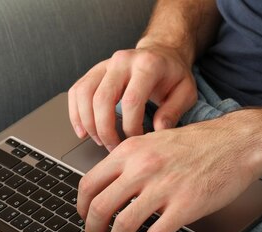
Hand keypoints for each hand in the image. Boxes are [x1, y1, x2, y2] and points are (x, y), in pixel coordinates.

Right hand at [67, 43, 196, 151]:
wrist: (161, 53)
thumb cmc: (173, 75)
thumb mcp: (185, 92)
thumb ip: (173, 112)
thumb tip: (157, 131)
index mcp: (147, 65)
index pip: (131, 100)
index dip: (130, 127)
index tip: (136, 140)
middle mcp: (122, 61)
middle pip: (102, 99)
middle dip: (105, 129)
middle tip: (113, 147)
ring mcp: (105, 64)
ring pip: (84, 94)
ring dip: (88, 123)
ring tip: (98, 140)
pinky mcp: (94, 71)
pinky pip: (76, 91)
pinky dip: (75, 113)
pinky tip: (82, 130)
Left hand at [76, 111, 261, 231]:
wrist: (238, 143)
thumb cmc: (198, 144)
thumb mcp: (153, 142)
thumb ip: (129, 162)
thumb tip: (107, 188)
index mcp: (129, 151)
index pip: (88, 184)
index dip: (81, 209)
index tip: (85, 219)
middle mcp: (141, 168)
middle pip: (99, 208)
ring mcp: (162, 187)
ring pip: (122, 225)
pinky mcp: (184, 206)